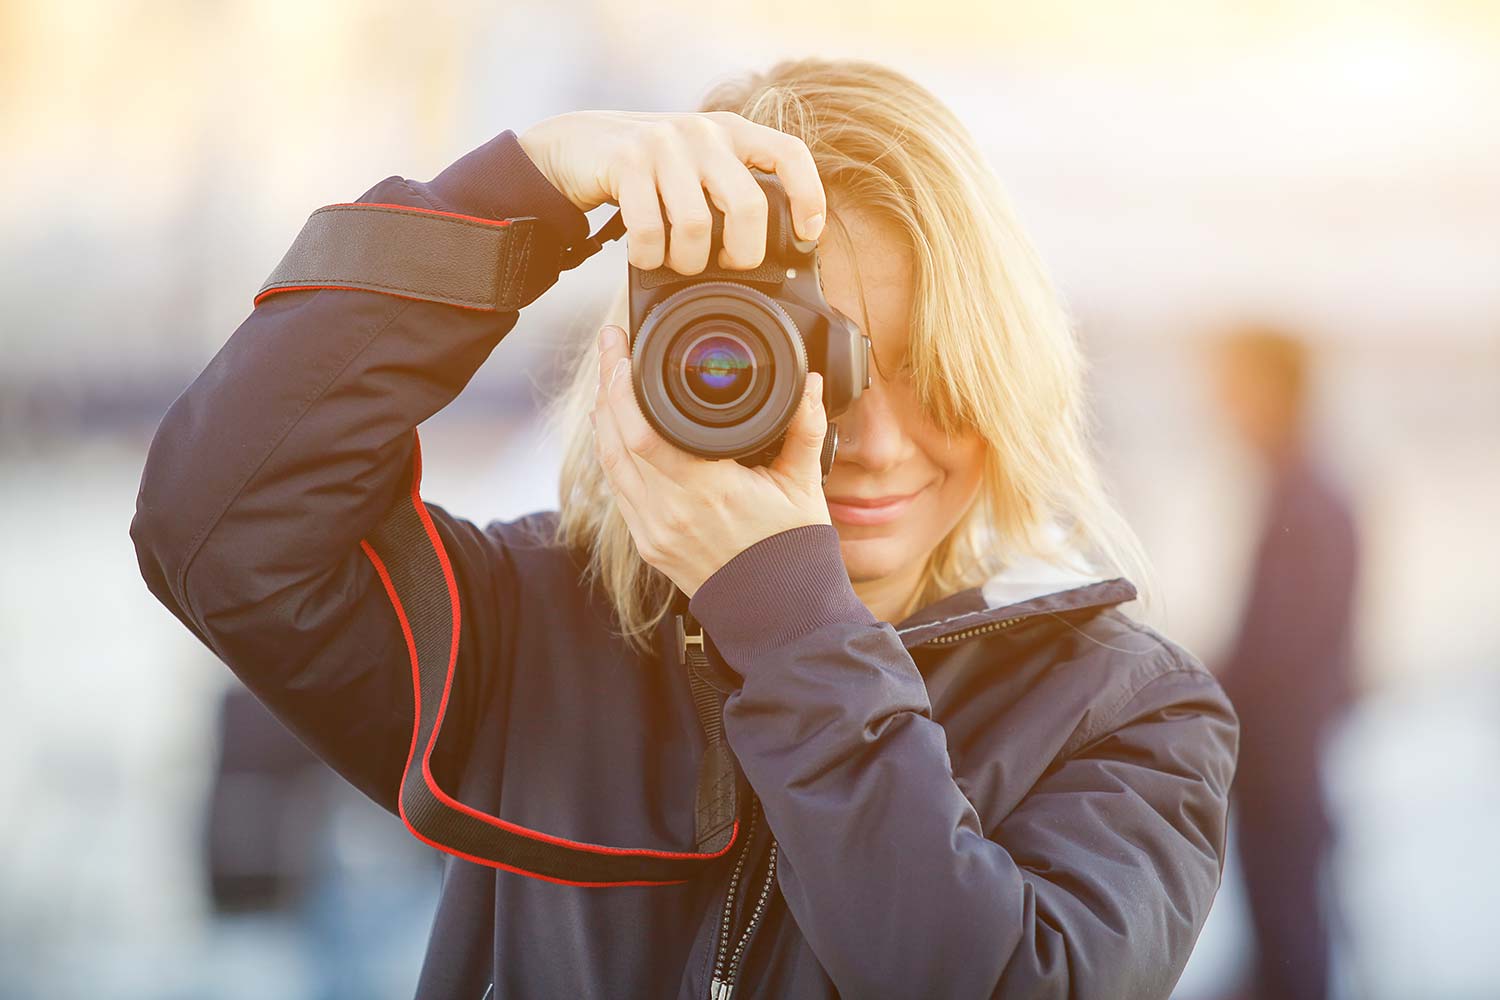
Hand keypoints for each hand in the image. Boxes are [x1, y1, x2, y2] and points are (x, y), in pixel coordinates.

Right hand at [518, 110, 826, 274]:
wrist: (576, 145)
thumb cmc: (649, 170)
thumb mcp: (698, 167)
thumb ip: (732, 190)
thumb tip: (774, 250)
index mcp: (732, 131)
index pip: (790, 154)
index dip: (808, 196)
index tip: (808, 234)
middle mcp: (704, 132)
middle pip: (748, 207)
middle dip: (743, 254)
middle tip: (728, 266)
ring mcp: (664, 144)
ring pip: (697, 226)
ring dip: (687, 262)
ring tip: (677, 263)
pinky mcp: (626, 161)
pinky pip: (649, 230)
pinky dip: (648, 258)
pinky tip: (644, 257)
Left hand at [590, 323, 831, 597]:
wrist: (780, 614)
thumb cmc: (793, 550)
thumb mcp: (804, 484)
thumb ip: (806, 427)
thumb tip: (812, 382)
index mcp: (707, 490)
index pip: (641, 429)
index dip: (621, 384)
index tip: (621, 347)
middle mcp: (670, 511)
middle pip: (614, 438)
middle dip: (606, 386)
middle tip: (610, 347)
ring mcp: (653, 531)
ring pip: (610, 463)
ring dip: (604, 417)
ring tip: (608, 378)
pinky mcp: (649, 544)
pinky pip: (619, 490)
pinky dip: (613, 453)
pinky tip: (615, 428)